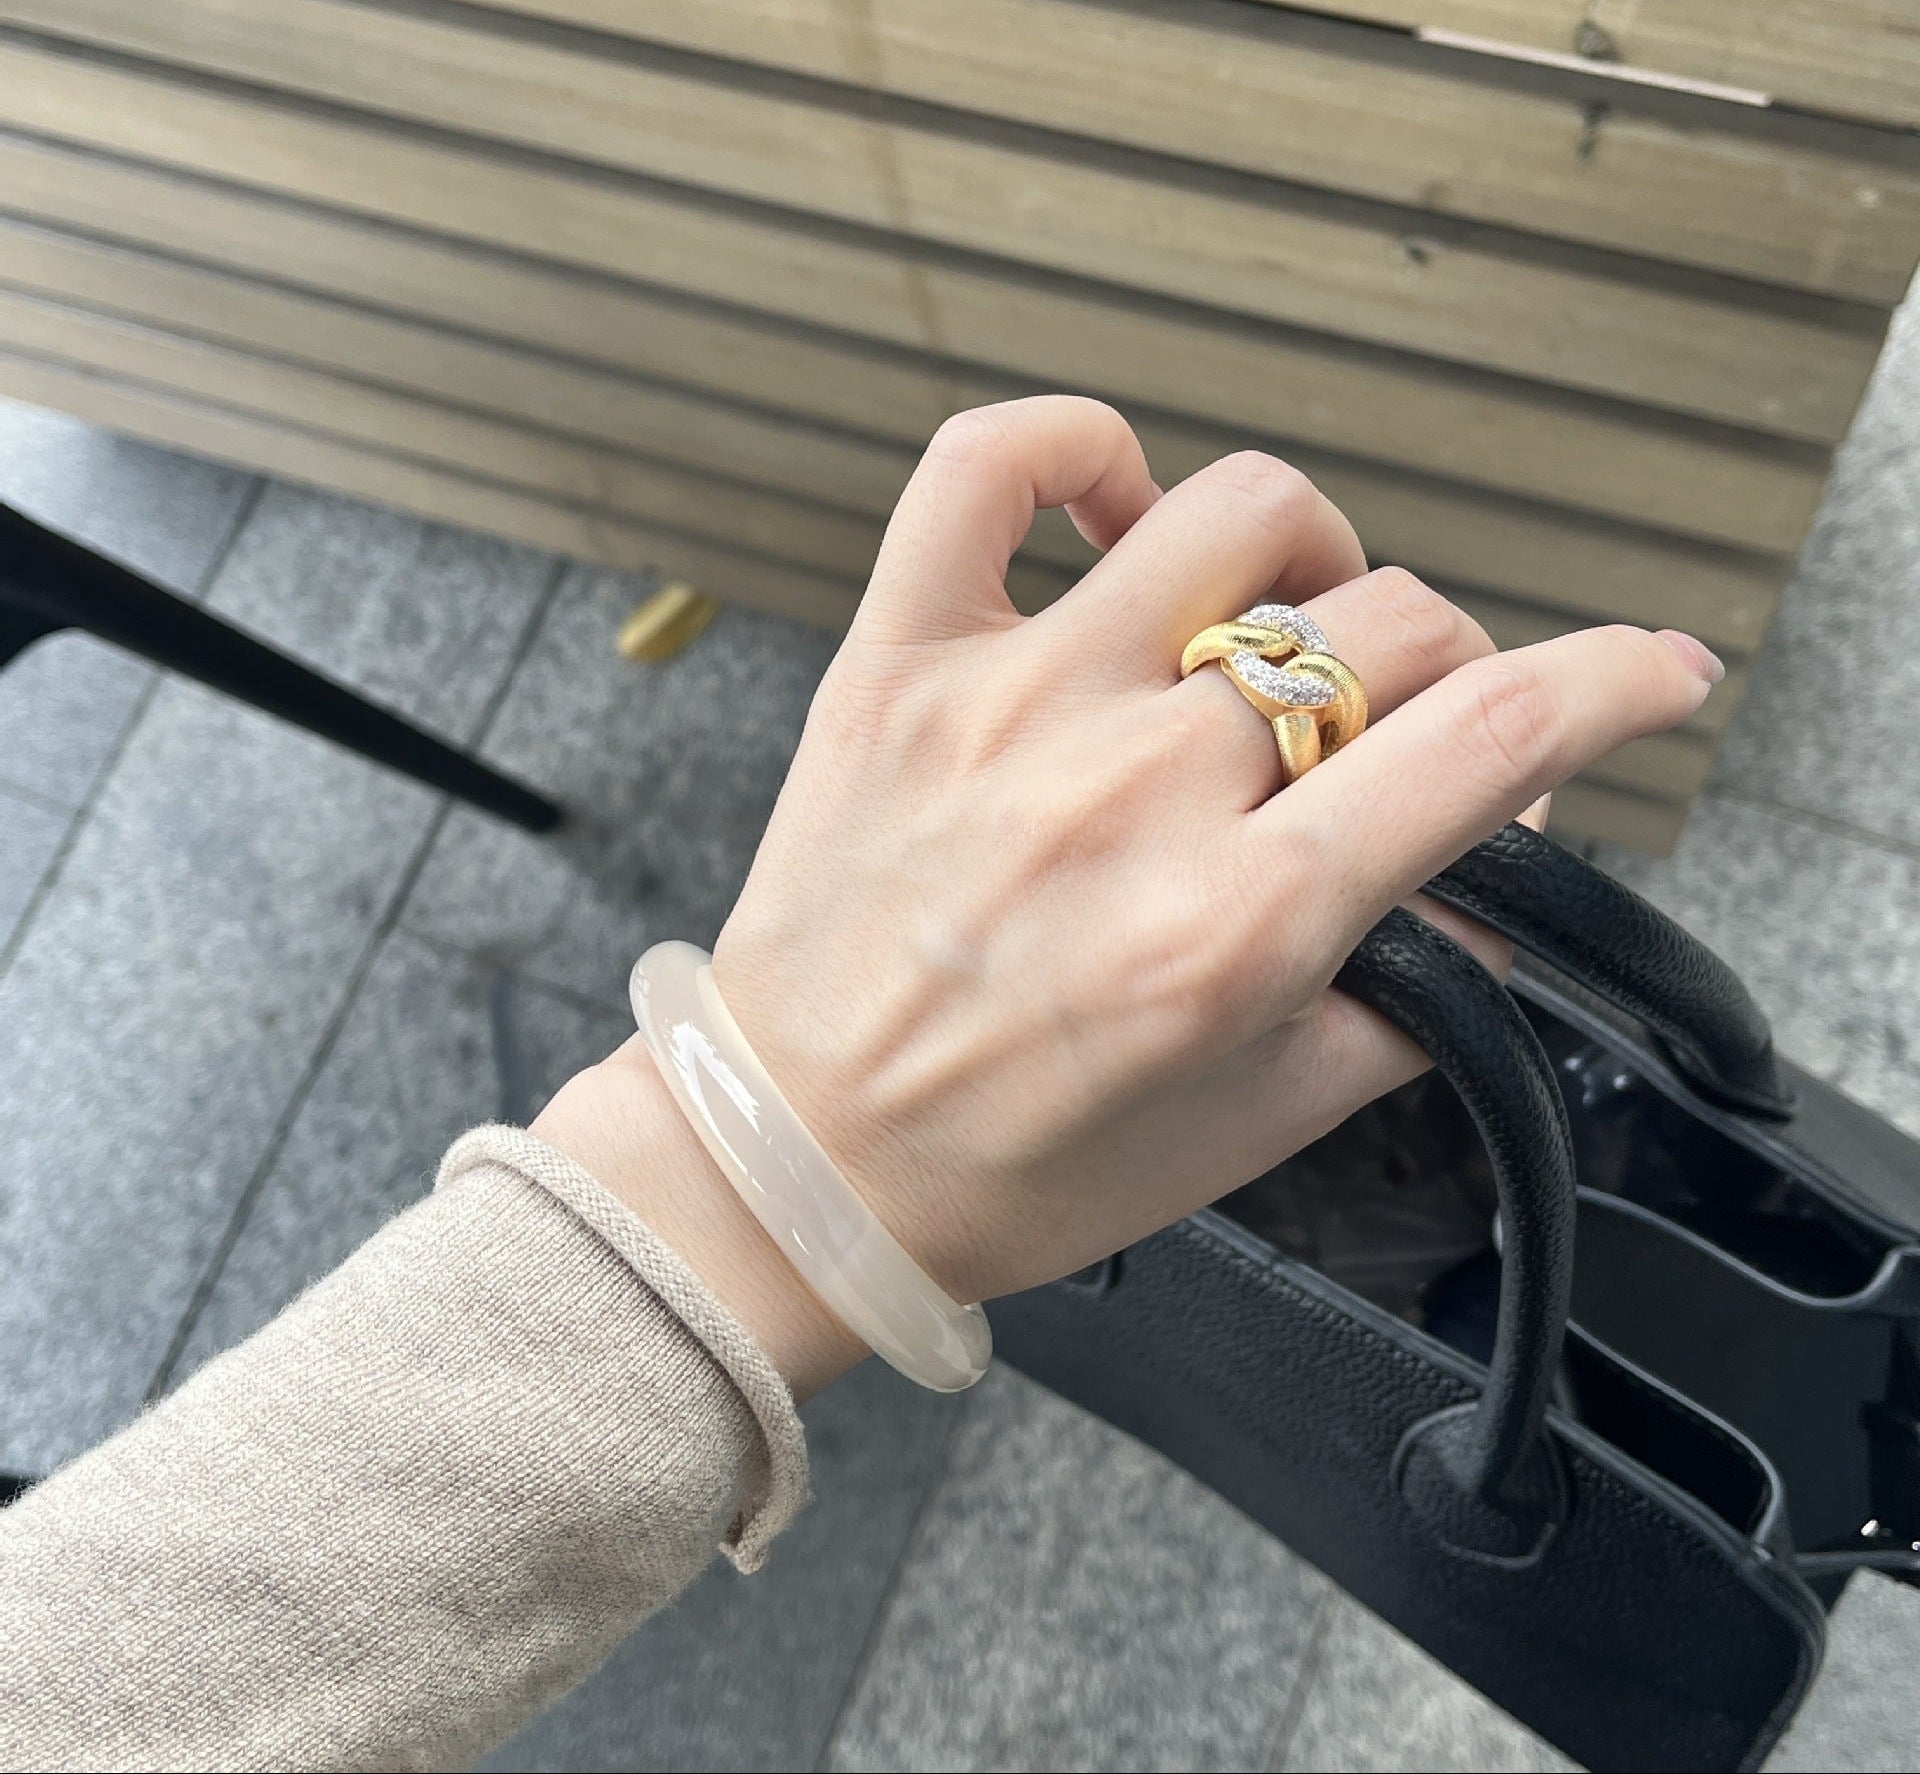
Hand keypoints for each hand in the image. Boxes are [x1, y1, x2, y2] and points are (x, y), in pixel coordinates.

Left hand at [537, 398, 1718, 1393]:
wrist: (797, 1161)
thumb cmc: (1007, 1162)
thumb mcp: (1253, 1126)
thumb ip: (1404, 1007)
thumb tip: (1483, 897)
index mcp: (1238, 921)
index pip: (1491, 738)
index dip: (1616, 684)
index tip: (1654, 671)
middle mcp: (1135, 790)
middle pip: (1387, 624)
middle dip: (1449, 667)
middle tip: (1403, 731)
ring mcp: (1011, 703)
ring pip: (1236, 516)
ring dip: (1310, 555)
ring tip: (1283, 624)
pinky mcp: (901, 662)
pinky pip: (990, 467)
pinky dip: (1075, 448)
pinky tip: (1115, 506)